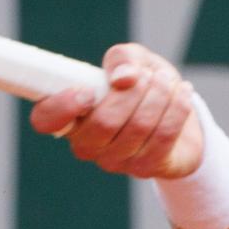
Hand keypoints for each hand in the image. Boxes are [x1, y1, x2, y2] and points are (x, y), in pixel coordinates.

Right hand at [29, 43, 203, 178]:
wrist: (178, 113)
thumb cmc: (144, 83)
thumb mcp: (133, 60)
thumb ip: (123, 59)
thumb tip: (123, 78)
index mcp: (70, 114)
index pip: (45, 120)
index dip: (61, 107)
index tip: (88, 90)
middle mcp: (87, 143)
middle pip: (104, 123)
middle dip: (134, 92)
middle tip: (150, 75)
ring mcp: (114, 161)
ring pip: (138, 127)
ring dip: (160, 96)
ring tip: (169, 81)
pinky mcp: (145, 169)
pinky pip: (163, 137)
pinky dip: (177, 109)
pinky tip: (182, 94)